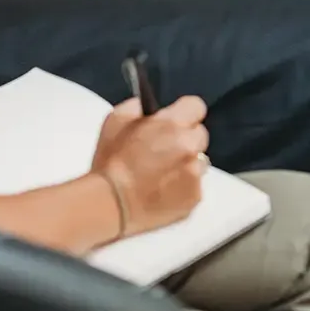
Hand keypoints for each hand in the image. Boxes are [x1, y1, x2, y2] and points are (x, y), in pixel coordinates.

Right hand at [89, 96, 209, 238]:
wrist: (110, 204)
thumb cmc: (110, 163)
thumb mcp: (115, 122)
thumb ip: (136, 108)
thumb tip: (149, 108)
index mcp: (172, 123)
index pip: (196, 106)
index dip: (184, 113)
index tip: (176, 122)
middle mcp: (189, 145)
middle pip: (199, 135)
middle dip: (185, 139)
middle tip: (165, 152)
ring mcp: (195, 172)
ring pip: (199, 161)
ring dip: (186, 164)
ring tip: (163, 175)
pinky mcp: (195, 196)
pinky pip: (195, 186)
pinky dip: (183, 187)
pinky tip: (164, 191)